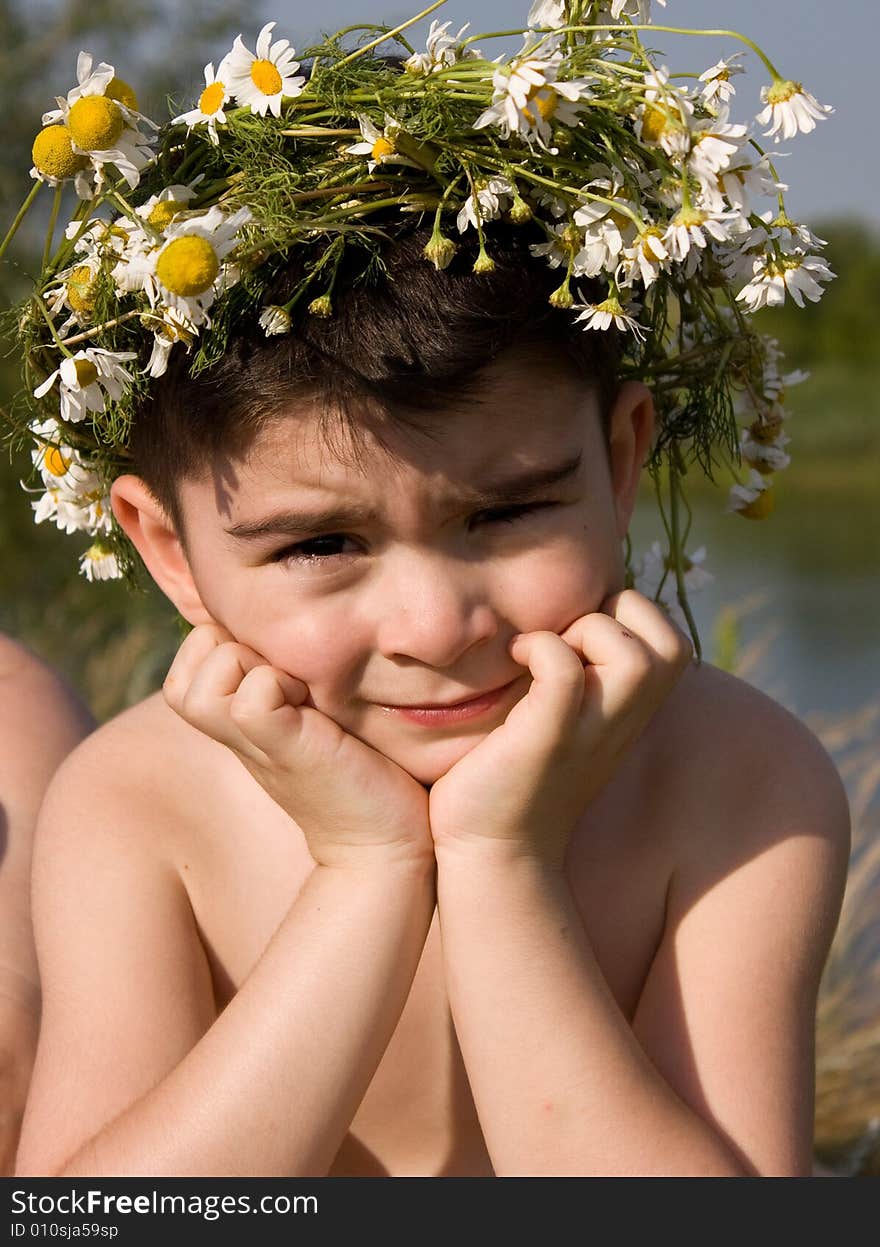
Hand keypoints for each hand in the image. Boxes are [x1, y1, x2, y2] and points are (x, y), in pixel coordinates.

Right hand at [163, 622, 432, 869]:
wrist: (384, 842)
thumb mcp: (315, 711)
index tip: (288, 664)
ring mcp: (253, 742)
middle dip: (244, 643)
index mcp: (238, 713)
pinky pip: (250, 697)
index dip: (241, 635)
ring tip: (299, 690)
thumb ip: (292, 674)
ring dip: (255, 664)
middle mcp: (235, 727)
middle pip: (194, 652)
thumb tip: (294, 621)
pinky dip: (278, 686)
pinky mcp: (284, 750)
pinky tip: (313, 706)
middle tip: (293, 675)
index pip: (198, 643)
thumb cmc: (361, 769)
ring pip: (206, 675)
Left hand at [428, 590, 692, 867]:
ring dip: (586, 631)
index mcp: (630, 713)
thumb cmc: (513, 772)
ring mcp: (590, 733)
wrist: (491, 849)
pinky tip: (514, 658)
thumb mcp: (561, 714)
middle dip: (618, 617)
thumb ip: (579, 669)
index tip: (578, 632)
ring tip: (540, 648)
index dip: (631, 617)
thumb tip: (564, 610)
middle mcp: (622, 723)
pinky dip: (541, 648)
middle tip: (564, 636)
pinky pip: (566, 670)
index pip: (672, 642)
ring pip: (634, 657)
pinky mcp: (547, 739)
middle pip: (671, 645)